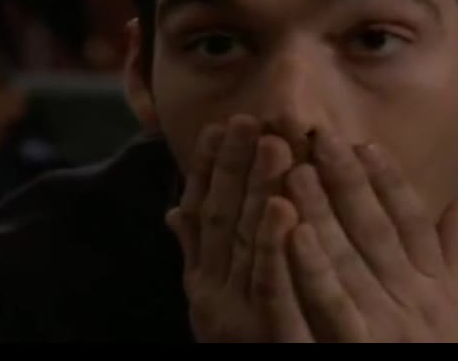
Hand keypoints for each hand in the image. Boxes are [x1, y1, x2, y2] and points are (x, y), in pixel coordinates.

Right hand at [166, 115, 311, 341]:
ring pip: (243, 243)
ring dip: (254, 192)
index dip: (208, 169)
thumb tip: (174, 211)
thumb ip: (197, 254)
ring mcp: (233, 313)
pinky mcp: (263, 334)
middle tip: (249, 120)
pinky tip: (283, 208)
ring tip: (271, 146)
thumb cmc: (246, 340)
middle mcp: (210, 293)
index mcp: (202, 281)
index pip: (202, 214)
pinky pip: (268, 285)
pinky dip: (272, 245)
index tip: (219, 127)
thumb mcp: (216, 299)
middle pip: (222, 219)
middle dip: (234, 166)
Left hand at [283, 133, 457, 342]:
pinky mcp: (358, 351)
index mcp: (436, 289)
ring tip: (297, 171)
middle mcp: (415, 302)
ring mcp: (386, 327)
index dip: (390, 182)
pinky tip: (290, 232)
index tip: (366, 144)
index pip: (413, 224)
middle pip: (376, 231)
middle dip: (348, 181)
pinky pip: (331, 306)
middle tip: (321, 138)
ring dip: (323, 213)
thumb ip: (453, 260)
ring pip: (349, 259)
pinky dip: (313, 268)